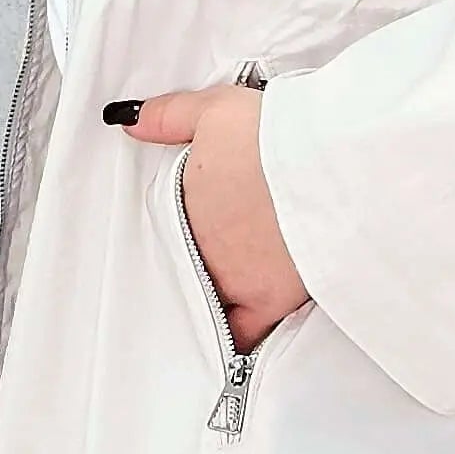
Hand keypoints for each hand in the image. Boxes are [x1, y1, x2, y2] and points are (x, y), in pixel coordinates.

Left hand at [109, 82, 311, 352]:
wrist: (325, 163)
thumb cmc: (278, 134)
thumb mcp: (216, 109)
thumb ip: (169, 117)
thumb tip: (129, 122)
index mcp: (189, 202)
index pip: (171, 223)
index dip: (183, 224)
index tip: (192, 224)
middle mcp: (204, 244)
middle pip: (192, 261)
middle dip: (200, 260)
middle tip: (210, 257)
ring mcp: (234, 275)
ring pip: (211, 295)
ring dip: (215, 294)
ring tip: (221, 295)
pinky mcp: (269, 299)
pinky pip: (243, 333)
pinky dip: (238, 338)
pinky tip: (234, 344)